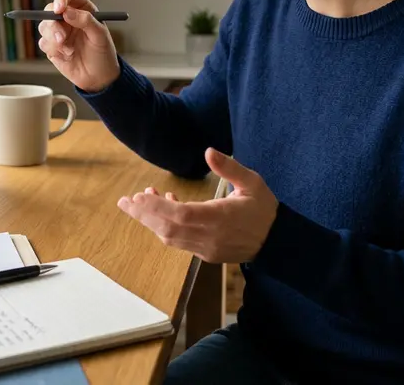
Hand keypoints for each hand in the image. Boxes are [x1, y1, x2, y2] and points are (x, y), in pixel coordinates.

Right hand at [37, 0, 119, 92]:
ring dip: (54, 40)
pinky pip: (43, 43)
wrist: (98, 77)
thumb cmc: (103, 53)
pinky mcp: (51, 46)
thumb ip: (86, 21)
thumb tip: (67, 12)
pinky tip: (67, 56)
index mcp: (82, 9)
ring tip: (69, 51)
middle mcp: (68, 18)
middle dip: (54, 25)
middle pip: (49, 10)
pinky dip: (54, 50)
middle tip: (62, 38)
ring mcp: (58, 31)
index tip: (59, 9)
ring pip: (44, 27)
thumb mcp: (100, 35)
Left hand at [117, 149, 278, 263]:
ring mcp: (206, 248)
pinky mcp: (206, 253)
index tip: (137, 197)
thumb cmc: (265, 209)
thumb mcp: (252, 183)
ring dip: (153, 220)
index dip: (155, 208)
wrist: (279, 242)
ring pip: (170, 237)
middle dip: (143, 215)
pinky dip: (166, 226)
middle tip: (125, 201)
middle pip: (167, 229)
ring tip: (141, 200)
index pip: (179, 215)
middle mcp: (208, 237)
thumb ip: (229, 167)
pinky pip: (180, 241)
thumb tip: (208, 151)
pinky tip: (166, 207)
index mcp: (219, 218)